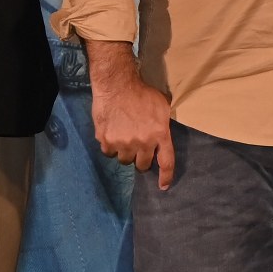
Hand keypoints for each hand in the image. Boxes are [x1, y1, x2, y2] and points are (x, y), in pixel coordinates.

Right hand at [92, 67, 176, 188]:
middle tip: (137, 149)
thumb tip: (162, 135)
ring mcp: (123, 143)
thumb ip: (163, 124)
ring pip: (124, 160)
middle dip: (140, 159)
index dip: (166, 177)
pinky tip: (112, 132)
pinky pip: (109, 152)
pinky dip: (110, 146)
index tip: (163, 187)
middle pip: (142, 165)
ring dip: (125, 152)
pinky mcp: (106, 140)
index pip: (166, 162)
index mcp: (159, 134)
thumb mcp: (162, 106)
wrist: (117, 84)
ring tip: (123, 137)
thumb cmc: (141, 92)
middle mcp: (142, 143)